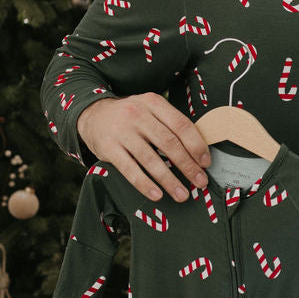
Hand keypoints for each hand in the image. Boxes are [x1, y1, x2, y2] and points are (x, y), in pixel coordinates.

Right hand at [77, 94, 210, 202]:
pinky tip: (157, 195)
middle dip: (188, 166)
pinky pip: (130, 170)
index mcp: (153, 103)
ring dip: (169, 180)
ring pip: (151, 159)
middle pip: (169, 144)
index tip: (206, 163)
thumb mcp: (150, 109)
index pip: (181, 125)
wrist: (92, 114)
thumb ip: (170, 124)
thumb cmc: (130, 116)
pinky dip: (145, 184)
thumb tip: (198, 151)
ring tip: (182, 194)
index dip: (197, 146)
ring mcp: (122, 131)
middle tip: (199, 182)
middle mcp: (138, 115)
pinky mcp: (108, 148)